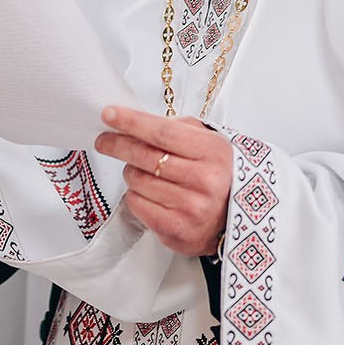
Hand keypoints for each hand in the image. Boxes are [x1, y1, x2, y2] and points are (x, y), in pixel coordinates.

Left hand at [95, 107, 234, 257]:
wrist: (238, 219)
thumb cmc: (221, 177)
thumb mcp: (212, 144)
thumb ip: (180, 129)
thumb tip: (140, 123)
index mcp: (213, 153)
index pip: (163, 132)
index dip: (132, 122)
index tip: (110, 115)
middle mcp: (203, 181)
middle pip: (145, 156)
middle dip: (118, 144)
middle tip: (104, 140)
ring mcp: (189, 208)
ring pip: (137, 180)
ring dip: (132, 172)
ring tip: (143, 172)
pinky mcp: (176, 230)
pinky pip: (137, 204)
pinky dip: (136, 195)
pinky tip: (148, 192)